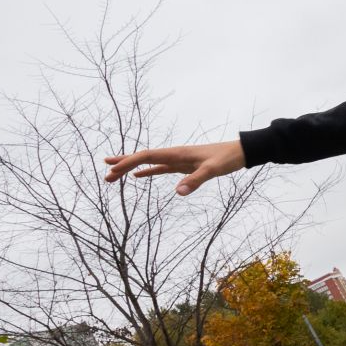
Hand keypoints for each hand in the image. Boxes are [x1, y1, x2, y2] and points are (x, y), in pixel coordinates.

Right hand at [102, 140, 246, 195]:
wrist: (240, 152)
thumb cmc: (227, 158)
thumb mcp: (213, 170)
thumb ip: (196, 180)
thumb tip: (178, 193)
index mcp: (177, 153)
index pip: (146, 156)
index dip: (128, 162)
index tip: (113, 169)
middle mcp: (174, 154)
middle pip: (143, 158)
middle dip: (123, 165)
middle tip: (105, 175)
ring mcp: (178, 160)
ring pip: (149, 164)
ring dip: (131, 169)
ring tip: (114, 175)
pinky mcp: (184, 166)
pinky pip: (161, 169)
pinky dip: (147, 172)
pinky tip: (138, 177)